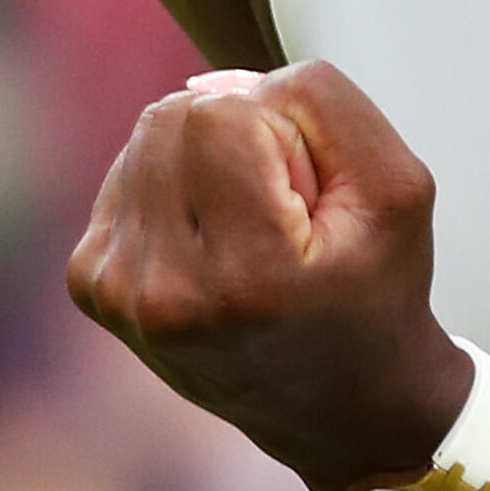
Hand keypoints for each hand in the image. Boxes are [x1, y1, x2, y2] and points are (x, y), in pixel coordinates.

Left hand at [66, 66, 469, 490]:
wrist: (339, 405)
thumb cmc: (375, 293)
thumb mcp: (396, 186)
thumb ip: (319, 101)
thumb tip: (209, 86)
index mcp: (246, 276)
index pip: (216, 115)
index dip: (276, 128)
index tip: (305, 194)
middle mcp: (166, 295)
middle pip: (169, 119)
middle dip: (235, 139)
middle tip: (281, 213)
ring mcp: (119, 296)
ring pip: (145, 139)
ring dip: (202, 161)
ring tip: (248, 231)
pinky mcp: (92, 289)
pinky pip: (125, 175)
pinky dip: (171, 188)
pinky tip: (211, 240)